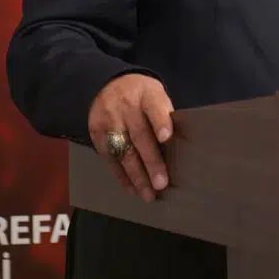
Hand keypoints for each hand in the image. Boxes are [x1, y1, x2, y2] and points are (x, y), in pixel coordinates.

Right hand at [87, 74, 175, 201]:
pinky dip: (121, 176)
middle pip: (139, 135)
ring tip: (148, 194)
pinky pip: (109, 159)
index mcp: (147, 94)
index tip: (166, 138)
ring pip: (122, 151)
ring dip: (136, 176)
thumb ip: (165, 115)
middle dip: (151, 161)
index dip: (160, 122)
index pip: (154, 107)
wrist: (106, 83)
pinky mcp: (96, 134)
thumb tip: (181, 146)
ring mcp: (109, 121)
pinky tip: (132, 189)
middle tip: (161, 184)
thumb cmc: (142, 96)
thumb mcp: (156, 94)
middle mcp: (126, 107)